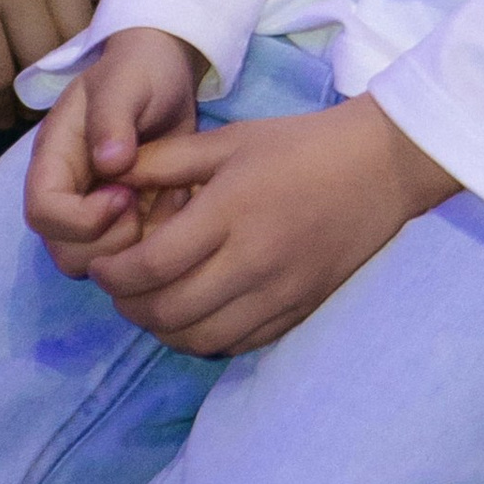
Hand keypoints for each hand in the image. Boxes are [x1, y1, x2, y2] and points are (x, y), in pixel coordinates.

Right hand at [25, 25, 204, 274]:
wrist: (166, 74)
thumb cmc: (139, 71)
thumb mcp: (126, 81)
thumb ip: (113, 116)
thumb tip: (109, 163)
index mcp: (54, 160)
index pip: (42, 212)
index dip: (80, 218)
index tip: (123, 194)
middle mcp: (68, 193)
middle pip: (65, 251)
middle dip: (110, 242)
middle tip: (144, 204)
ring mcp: (96, 212)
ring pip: (98, 264)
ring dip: (137, 247)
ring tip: (168, 199)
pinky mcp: (129, 221)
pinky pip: (137, 256)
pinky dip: (162, 240)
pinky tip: (181, 201)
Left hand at [83, 94, 456, 356]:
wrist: (381, 167)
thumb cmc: (301, 146)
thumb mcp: (230, 139)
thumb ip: (165, 161)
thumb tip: (108, 180)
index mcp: (230, 211)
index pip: (152, 266)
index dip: (113, 275)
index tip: (102, 265)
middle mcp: (252, 260)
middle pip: (168, 312)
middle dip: (129, 306)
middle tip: (121, 287)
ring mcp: (279, 292)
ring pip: (199, 339)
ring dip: (163, 329)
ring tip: (154, 303)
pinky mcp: (298, 310)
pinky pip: (237, 344)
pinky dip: (204, 338)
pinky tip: (197, 313)